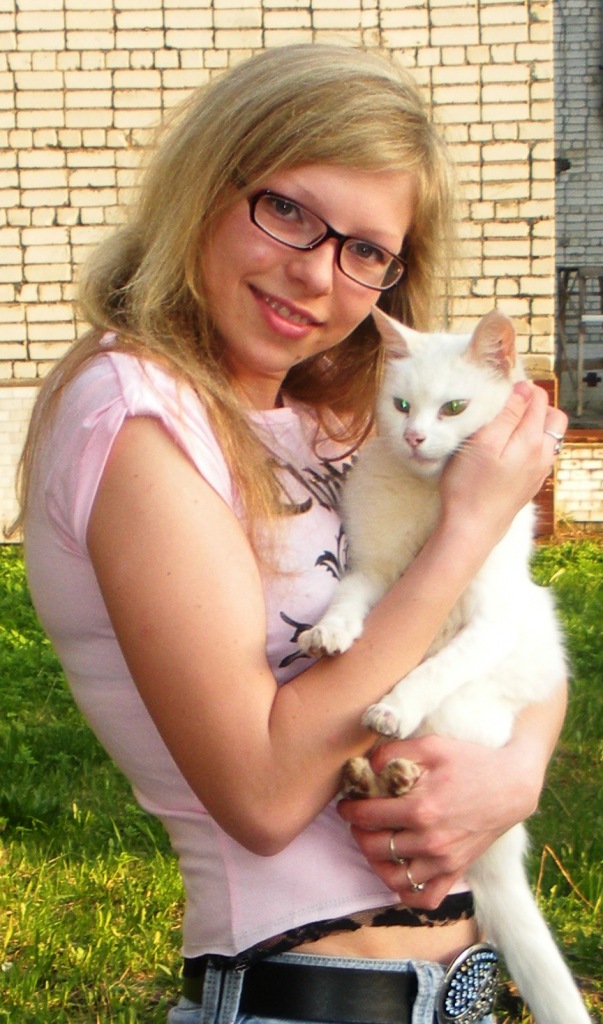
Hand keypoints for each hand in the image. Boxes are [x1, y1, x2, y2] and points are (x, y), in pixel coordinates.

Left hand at [337, 732, 542, 908]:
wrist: (511, 785)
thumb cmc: (471, 761)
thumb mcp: (431, 744)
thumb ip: (393, 752)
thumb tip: (366, 765)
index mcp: (420, 809)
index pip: (368, 816)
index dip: (350, 809)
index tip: (346, 804)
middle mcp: (430, 840)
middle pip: (374, 848)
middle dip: (358, 833)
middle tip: (357, 821)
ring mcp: (444, 861)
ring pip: (393, 877)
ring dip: (375, 862)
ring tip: (373, 844)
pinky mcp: (456, 871)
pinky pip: (425, 897)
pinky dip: (406, 891)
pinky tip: (398, 871)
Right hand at [440, 382, 567, 539]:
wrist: (471, 529)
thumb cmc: (470, 486)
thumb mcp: (483, 442)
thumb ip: (507, 414)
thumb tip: (523, 390)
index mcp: (532, 440)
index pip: (539, 400)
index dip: (522, 389)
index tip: (500, 391)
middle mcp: (542, 455)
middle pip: (553, 417)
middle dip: (535, 406)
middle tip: (507, 406)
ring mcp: (539, 472)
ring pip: (548, 437)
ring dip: (533, 425)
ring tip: (506, 427)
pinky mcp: (530, 484)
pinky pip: (539, 455)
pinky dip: (529, 444)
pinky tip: (506, 451)